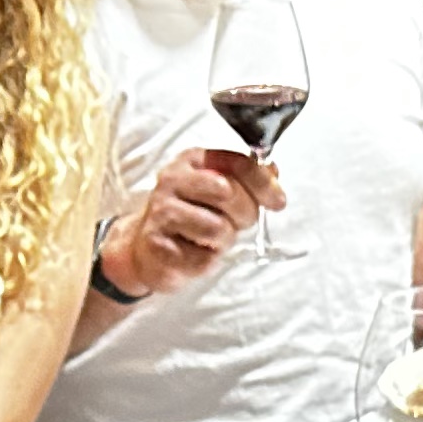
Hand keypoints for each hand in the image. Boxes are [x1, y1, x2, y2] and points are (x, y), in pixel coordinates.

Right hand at [102, 146, 275, 296]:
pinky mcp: (158, 246)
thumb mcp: (216, 189)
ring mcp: (161, 213)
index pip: (237, 163)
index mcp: (191, 160)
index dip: (263, 183)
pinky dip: (207, 260)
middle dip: (245, 214)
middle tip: (239, 223)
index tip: (278, 201)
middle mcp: (172, 181)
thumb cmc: (188, 216)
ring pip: (218, 228)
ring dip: (224, 240)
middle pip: (228, 193)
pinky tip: (194, 252)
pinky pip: (203, 258)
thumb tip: (273, 171)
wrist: (144, 248)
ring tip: (210, 239)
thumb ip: (244, 178)